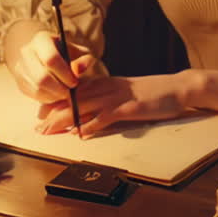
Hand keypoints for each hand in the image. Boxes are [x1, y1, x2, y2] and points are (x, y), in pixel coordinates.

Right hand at [11, 29, 91, 103]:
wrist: (51, 58)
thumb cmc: (69, 55)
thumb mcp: (81, 53)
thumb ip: (85, 60)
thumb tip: (78, 70)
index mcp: (42, 39)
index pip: (51, 59)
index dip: (64, 74)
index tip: (75, 82)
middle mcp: (27, 51)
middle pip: (41, 77)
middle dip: (59, 88)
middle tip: (70, 92)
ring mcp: (20, 66)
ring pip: (36, 88)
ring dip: (54, 95)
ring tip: (65, 94)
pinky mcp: (19, 81)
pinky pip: (33, 94)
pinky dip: (47, 99)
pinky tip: (56, 95)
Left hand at [37, 71, 194, 136]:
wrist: (178, 88)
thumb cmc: (153, 93)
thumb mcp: (126, 93)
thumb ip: (108, 101)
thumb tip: (89, 116)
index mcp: (106, 83)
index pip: (75, 91)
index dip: (57, 103)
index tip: (41, 116)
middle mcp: (108, 87)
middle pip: (74, 99)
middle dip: (54, 114)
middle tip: (39, 127)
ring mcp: (119, 97)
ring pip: (85, 107)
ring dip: (65, 120)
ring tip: (50, 131)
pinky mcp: (130, 107)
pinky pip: (106, 116)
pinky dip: (91, 125)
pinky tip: (80, 133)